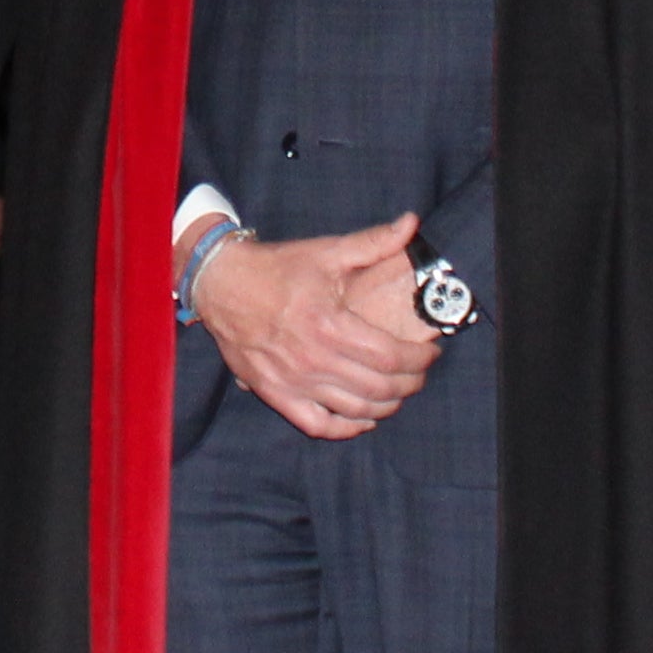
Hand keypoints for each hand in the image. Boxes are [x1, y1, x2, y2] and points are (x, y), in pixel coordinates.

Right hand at [194, 215, 439, 441]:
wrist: (221, 283)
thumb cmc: (276, 268)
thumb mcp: (327, 251)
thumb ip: (374, 242)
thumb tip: (411, 223)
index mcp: (329, 325)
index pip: (390, 357)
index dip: (419, 359)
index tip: (431, 353)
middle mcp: (313, 359)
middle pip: (379, 388)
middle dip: (410, 384)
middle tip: (420, 373)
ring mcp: (293, 381)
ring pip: (355, 410)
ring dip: (386, 406)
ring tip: (398, 393)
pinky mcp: (275, 393)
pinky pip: (317, 425)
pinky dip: (346, 428)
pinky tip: (363, 419)